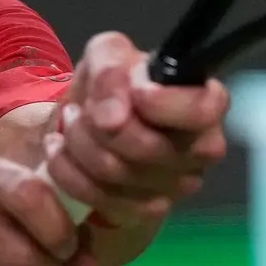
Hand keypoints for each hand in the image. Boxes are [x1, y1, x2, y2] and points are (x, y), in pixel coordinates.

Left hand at [42, 32, 229, 228]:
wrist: (93, 119)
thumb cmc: (114, 83)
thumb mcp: (108, 54)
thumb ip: (110, 69)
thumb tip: (114, 117)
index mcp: (204, 103)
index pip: (203, 111)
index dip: (165, 104)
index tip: (136, 92)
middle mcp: (201, 149)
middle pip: (148, 148)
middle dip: (99, 123)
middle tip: (82, 107)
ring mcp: (175, 186)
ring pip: (117, 172)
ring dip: (78, 142)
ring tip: (70, 121)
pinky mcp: (143, 211)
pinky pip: (97, 196)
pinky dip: (67, 169)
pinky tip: (60, 148)